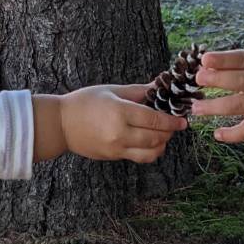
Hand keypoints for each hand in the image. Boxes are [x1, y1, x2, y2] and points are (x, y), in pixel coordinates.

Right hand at [34, 85, 185, 162]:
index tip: (183, 120)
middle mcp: (120, 133)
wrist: (60, 124)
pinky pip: (139, 158)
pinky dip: (150, 152)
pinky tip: (150, 142)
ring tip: (163, 135)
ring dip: (162, 145)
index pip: (154, 119)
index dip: (172, 121)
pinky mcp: (113, 157)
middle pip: (156, 138)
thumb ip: (139, 91)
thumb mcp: (112, 90)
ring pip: (150, 153)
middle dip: (169, 132)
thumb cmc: (84, 102)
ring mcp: (116, 148)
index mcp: (120, 112)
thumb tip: (160, 86)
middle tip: (174, 125)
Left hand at [191, 48, 243, 142]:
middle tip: (198, 79)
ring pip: (239, 106)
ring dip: (216, 107)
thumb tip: (207, 64)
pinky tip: (217, 134)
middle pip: (239, 82)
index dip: (223, 59)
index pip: (241, 59)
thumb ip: (241, 61)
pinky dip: (233, 135)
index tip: (205, 59)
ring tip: (196, 108)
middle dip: (217, 80)